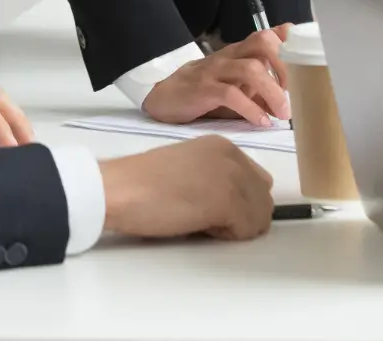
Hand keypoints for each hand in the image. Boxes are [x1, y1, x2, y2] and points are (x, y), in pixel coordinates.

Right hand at [100, 136, 274, 240]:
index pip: (257, 181)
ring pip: (260, 215)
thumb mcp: (188, 169)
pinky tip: (199, 225)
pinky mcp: (227, 200)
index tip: (210, 207)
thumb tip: (235, 205)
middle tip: (207, 218)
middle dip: (243, 215)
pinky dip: (227, 236)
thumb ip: (215, 177)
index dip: (239, 202)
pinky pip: (247, 229)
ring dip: (236, 227)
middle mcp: (233, 156)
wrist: (119, 188)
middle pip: (263, 198)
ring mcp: (232, 176)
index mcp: (222, 146)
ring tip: (201, 221)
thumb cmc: (142, 184)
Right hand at [142, 26, 293, 126]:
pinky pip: (230, 94)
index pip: (268, 34)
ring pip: (250, 68)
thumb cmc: (207, 91)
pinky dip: (250, 108)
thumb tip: (287, 106)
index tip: (308, 60)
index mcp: (241, 52)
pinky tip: (260, 121)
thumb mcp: (237, 86)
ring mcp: (216, 69)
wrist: (166, 96)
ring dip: (272, 91)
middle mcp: (231, 54)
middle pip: (262, 42)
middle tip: (297, 91)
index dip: (290, 41)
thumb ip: (261, 91)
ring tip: (283, 113)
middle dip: (285, 65)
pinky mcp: (203, 88)